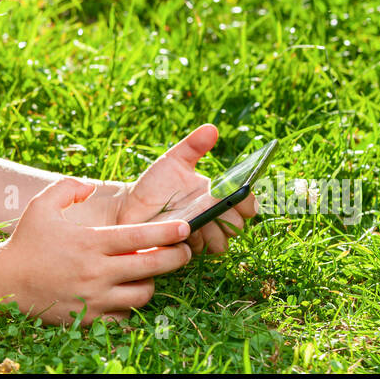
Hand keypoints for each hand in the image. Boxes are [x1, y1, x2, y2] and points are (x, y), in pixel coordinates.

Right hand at [1, 177, 192, 326]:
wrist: (4, 283)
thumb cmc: (26, 241)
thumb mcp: (42, 205)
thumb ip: (69, 187)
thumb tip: (93, 186)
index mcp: (88, 243)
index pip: (139, 237)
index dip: (167, 232)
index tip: (186, 227)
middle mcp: (95, 272)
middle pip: (151, 267)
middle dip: (176, 258)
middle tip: (185, 250)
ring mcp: (94, 298)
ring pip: (143, 294)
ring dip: (151, 282)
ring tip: (150, 271)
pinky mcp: (90, 319)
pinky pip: (125, 315)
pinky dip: (131, 305)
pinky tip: (127, 292)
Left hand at [116, 123, 259, 255]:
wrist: (131, 206)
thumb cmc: (155, 183)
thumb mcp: (173, 161)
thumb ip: (193, 146)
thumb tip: (212, 128)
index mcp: (216, 194)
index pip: (246, 202)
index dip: (248, 201)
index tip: (241, 195)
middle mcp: (214, 215)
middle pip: (239, 224)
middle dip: (229, 217)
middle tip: (213, 205)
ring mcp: (204, 233)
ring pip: (224, 241)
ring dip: (214, 231)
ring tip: (197, 218)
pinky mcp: (190, 247)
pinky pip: (206, 250)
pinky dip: (199, 240)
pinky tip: (185, 229)